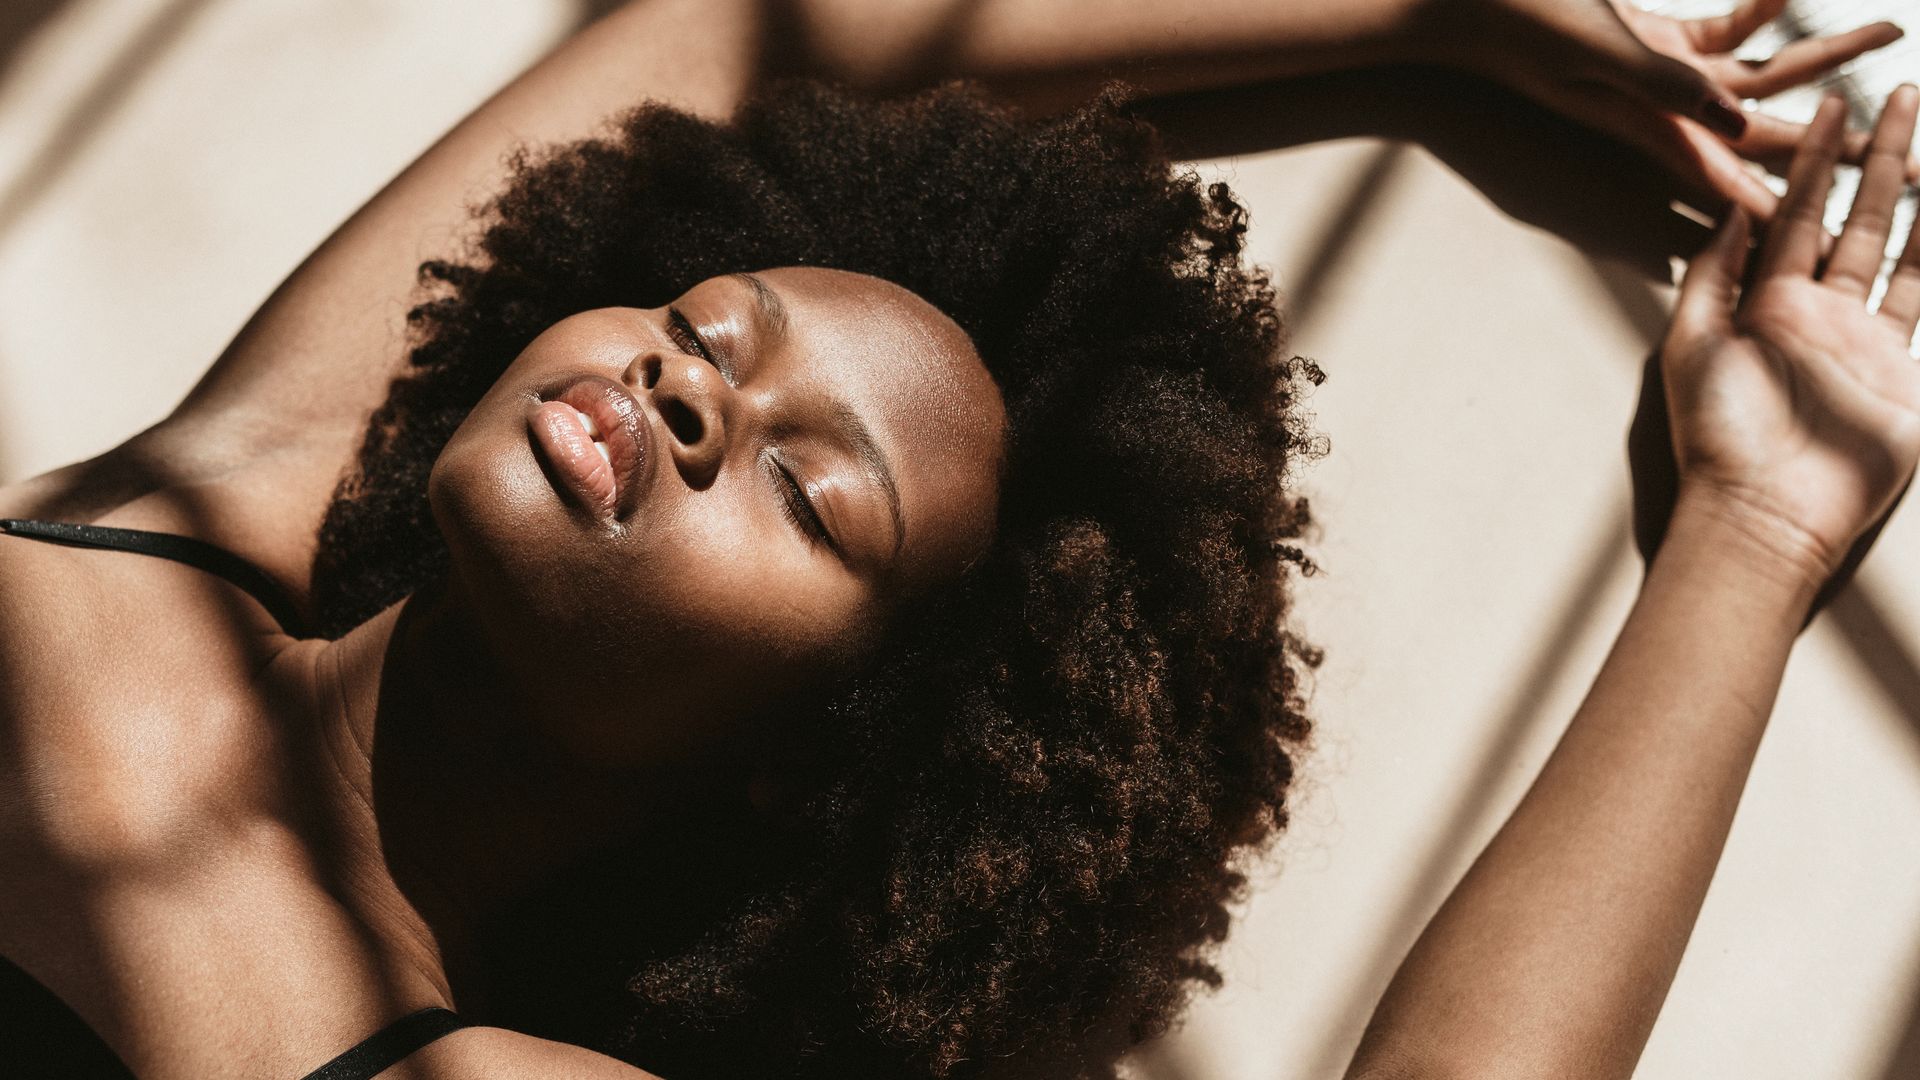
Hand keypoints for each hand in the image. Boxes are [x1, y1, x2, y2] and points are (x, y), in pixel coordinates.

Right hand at [1418, 0, 1907, 218]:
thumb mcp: (1597, 50)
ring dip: (1826, 58)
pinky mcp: (1653, 44)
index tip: (1856, 232)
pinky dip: (1762, 9)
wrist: (1459, 4)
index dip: (1796, 210)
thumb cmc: (1519, 22)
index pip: (1739, 181)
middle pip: (1777, 137)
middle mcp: (1666, 111)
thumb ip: (1666, 82)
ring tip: (1893, 30)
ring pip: (1765, 76)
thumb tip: (1738, 123)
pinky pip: (1725, 33)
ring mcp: (1661, 79)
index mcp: (1653, 125)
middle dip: (1849, 148)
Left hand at [1658, 87, 1919, 594]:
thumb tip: (1731, 210)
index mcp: (1761, 302)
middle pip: (1851, 218)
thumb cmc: (1717, 433)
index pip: (1791, 213)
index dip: (1812, 161)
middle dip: (1875, 159)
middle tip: (1898, 100)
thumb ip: (1712, 275)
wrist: (1765, 508)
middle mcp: (1814, 313)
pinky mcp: (1900, 370)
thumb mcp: (1692, 342)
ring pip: (1894, 250)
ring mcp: (1862, 339)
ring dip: (1914, 194)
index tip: (1830, 110)